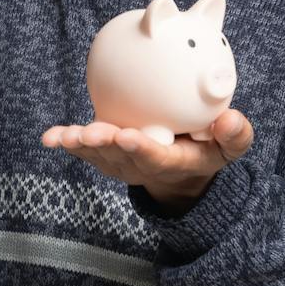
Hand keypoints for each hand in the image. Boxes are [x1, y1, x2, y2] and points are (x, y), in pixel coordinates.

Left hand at [40, 108, 255, 210]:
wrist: (182, 166)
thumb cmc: (208, 147)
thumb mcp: (229, 146)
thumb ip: (234, 135)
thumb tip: (229, 119)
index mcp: (172, 162)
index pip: (156, 158)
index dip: (141, 149)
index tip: (128, 136)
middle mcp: (142, 166)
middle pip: (120, 157)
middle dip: (104, 145)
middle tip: (91, 133)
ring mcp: (120, 162)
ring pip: (98, 154)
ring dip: (80, 144)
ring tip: (63, 136)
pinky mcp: (106, 154)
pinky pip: (84, 148)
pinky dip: (66, 142)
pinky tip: (49, 137)